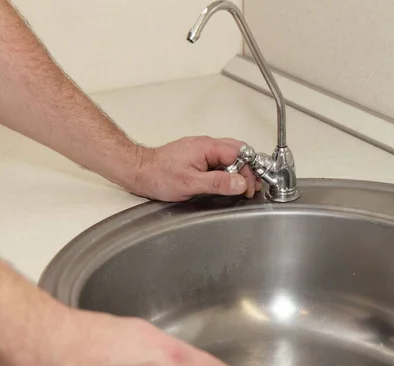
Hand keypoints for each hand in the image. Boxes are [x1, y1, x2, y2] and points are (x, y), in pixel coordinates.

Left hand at [130, 136, 262, 201]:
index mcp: (207, 147)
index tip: (249, 187)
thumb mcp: (190, 183)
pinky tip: (228, 182)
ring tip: (242, 186)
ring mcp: (202, 150)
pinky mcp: (198, 157)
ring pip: (231, 155)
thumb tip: (240, 183)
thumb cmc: (158, 175)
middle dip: (249, 168)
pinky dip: (229, 170)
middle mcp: (206, 144)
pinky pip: (220, 160)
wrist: (138, 171)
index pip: (239, 153)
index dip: (249, 171)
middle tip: (251, 186)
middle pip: (239, 151)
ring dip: (240, 169)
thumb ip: (217, 183)